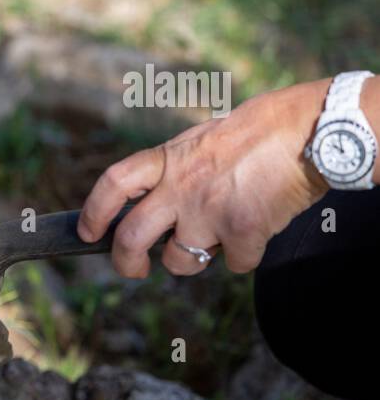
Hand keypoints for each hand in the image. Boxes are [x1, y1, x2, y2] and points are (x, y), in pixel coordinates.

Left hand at [77, 80, 331, 276]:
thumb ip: (172, 171)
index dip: (93, 213)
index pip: (113, 185)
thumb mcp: (199, 142)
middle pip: (130, 238)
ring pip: (179, 262)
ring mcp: (209, 211)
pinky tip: (257, 229)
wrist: (310, 130)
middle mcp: (181, 187)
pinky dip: (245, 256)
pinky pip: (234, 264)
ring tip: (214, 238)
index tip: (88, 232)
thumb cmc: (257, 133)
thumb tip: (150, 206)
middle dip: (125, 262)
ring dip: (193, 261)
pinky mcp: (242, 231)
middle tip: (133, 269)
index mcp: (168, 161)